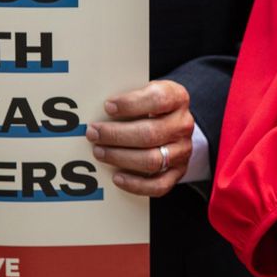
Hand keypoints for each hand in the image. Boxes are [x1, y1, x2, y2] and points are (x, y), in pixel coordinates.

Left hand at [87, 80, 193, 196]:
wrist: (174, 125)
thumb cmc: (152, 107)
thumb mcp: (145, 91)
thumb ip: (128, 96)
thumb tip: (100, 108)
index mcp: (177, 98)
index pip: (158, 100)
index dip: (131, 104)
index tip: (108, 106)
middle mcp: (183, 125)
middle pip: (150, 133)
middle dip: (116, 135)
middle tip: (93, 133)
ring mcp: (182, 150)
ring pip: (152, 160)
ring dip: (120, 157)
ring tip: (99, 152)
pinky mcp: (178, 172)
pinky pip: (159, 185)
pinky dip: (136, 184)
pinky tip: (117, 177)